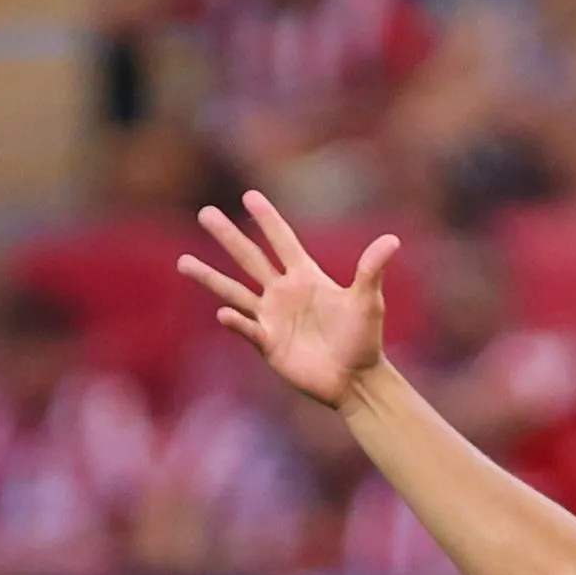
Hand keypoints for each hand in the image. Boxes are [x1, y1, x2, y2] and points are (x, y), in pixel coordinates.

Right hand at [179, 189, 398, 410]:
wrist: (354, 379)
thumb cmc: (363, 338)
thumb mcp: (367, 301)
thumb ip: (371, 270)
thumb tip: (392, 240)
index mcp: (305, 276)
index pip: (282, 241)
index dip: (267, 219)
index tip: (249, 195)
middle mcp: (283, 293)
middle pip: (249, 258)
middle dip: (227, 236)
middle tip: (205, 213)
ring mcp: (271, 318)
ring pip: (234, 291)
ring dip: (209, 276)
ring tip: (183, 261)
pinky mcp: (267, 344)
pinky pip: (247, 329)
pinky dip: (236, 322)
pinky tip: (223, 314)